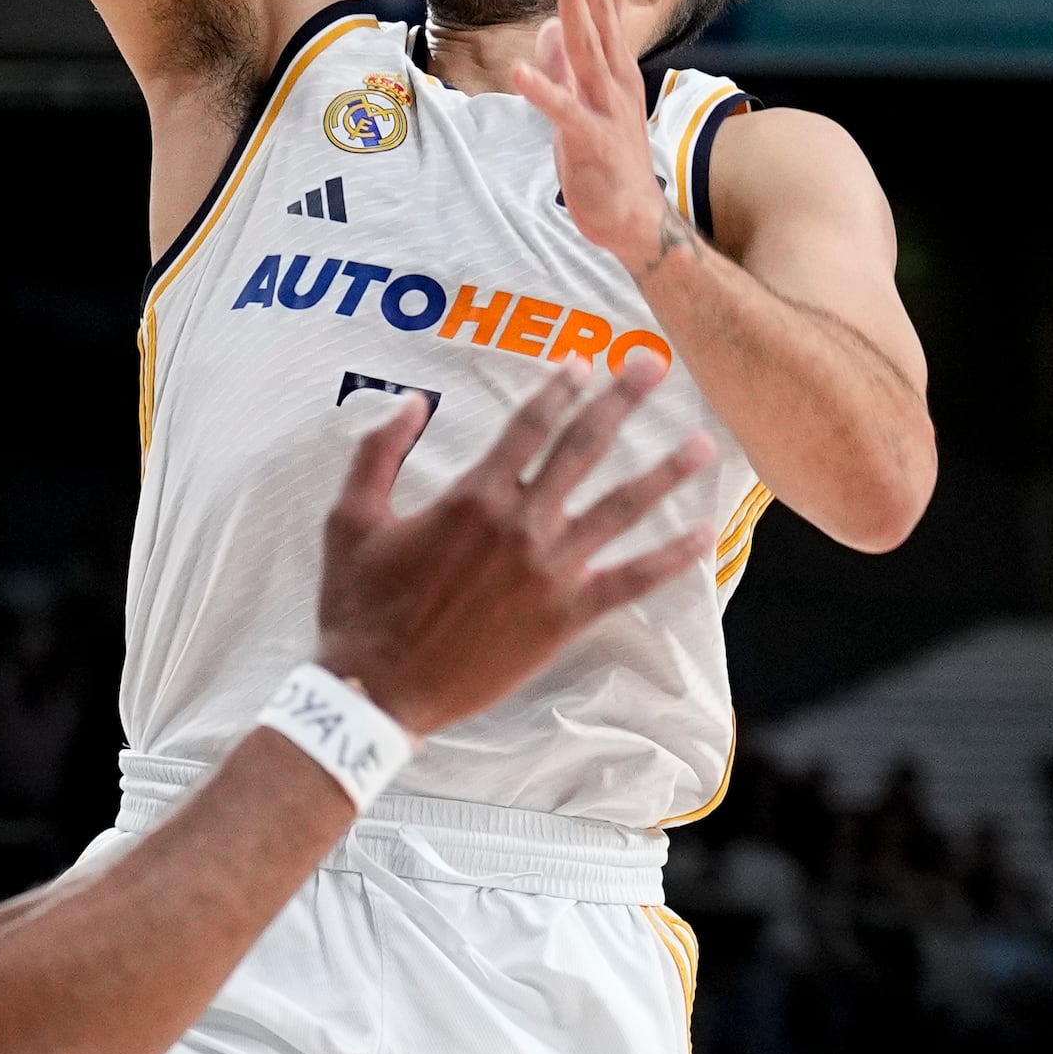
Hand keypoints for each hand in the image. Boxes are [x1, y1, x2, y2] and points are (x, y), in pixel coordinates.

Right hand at [311, 357, 708, 735]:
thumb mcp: (349, 519)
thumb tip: (410, 401)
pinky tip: (702, 536)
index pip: (529, 427)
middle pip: (583, 448)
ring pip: (620, 509)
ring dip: (664, 472)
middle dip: (621, 400)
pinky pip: (630, 581)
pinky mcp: (566, 617)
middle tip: (653, 363)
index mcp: (472, 497)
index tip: (584, 363)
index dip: (559, 390)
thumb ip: (378, 452)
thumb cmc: (359, 607)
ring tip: (702, 444)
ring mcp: (549, 571)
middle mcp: (520, 525)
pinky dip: (670, 558)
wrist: (378, 691)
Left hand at [526, 0, 675, 275]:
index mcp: (610, 59)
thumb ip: (566, 61)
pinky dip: (544, 89)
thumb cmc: (604, 158)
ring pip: (586, 45)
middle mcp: (612, 72)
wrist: (631, 220)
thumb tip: (549, 29)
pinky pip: (562, 111)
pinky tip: (523, 70)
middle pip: (602, 2)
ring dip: (573, 4)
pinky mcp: (588, 140)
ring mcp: (603, 104)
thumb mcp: (581, 100)